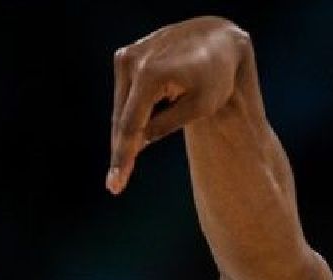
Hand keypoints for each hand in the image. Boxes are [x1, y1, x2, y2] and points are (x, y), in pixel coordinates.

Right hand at [106, 16, 250, 193]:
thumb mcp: (200, 106)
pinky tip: (139, 134)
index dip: (123, 157)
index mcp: (151, 74)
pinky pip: (126, 96)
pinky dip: (131, 115)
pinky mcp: (126, 56)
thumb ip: (166, 125)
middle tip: (116, 185)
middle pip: (122, 118)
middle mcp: (132, 61)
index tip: (115, 185)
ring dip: (127, 133)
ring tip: (127, 164)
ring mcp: (127, 56)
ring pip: (121, 108)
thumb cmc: (216, 77)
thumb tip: (138, 141)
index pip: (132, 125)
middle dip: (121, 150)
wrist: (217, 41)